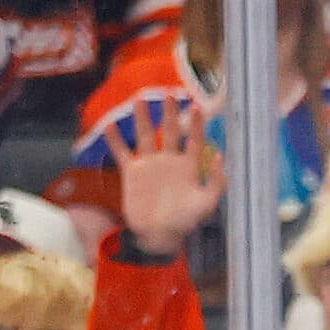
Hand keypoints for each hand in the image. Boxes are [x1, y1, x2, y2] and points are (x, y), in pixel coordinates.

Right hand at [106, 101, 226, 257]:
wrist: (159, 235)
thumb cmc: (185, 222)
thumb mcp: (206, 204)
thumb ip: (216, 182)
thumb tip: (220, 157)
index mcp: (188, 167)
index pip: (194, 140)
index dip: (196, 124)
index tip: (197, 106)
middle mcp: (169, 161)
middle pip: (170, 131)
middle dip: (170, 113)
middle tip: (169, 94)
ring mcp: (150, 164)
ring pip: (146, 135)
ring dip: (143, 118)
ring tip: (139, 99)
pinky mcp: (132, 172)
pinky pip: (122, 152)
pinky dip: (115, 140)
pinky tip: (109, 125)